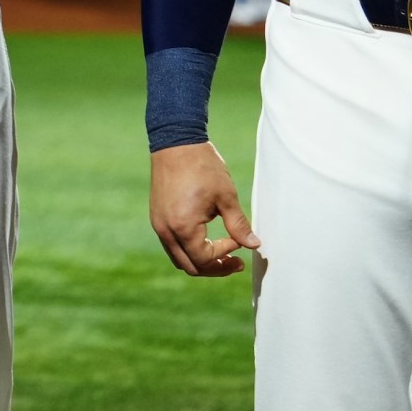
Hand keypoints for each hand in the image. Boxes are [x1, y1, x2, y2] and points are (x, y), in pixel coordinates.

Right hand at [149, 141, 259, 275]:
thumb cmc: (202, 167)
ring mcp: (158, 224)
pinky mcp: (157, 217)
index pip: (205, 259)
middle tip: (235, 261)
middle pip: (190, 266)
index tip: (238, 241)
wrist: (176, 142)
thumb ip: (239, 225)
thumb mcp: (226, 196)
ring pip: (179, 258)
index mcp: (183, 226)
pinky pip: (172, 245)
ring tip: (222, 253)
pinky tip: (205, 238)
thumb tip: (254, 245)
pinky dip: (190, 249)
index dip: (225, 256)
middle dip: (214, 267)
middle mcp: (166, 230)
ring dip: (201, 260)